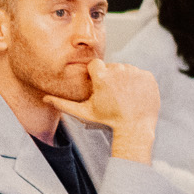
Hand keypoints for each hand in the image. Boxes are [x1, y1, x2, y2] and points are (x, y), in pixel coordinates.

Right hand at [42, 59, 160, 160]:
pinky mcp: (148, 76)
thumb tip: (45, 98)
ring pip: (126, 70)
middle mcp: (119, 70)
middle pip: (111, 67)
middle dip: (111, 78)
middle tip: (113, 96)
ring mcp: (135, 72)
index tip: (99, 88)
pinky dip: (138, 83)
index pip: (96, 65)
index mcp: (102, 75)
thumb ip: (63, 103)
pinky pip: (140, 74)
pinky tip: (134, 96)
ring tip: (124, 97)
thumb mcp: (84, 112)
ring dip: (124, 80)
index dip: (96, 76)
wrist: (135, 129)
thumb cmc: (107, 121)